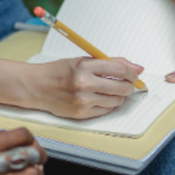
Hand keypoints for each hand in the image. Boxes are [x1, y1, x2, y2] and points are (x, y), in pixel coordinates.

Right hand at [28, 57, 142, 119]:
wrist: (36, 86)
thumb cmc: (60, 71)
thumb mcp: (83, 60)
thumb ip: (110, 63)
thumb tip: (137, 68)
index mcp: (84, 66)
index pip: (120, 69)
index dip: (132, 73)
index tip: (134, 74)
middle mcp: (84, 84)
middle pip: (122, 87)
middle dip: (129, 86)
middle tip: (127, 84)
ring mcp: (83, 101)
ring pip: (116, 101)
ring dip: (118, 96)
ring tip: (110, 90)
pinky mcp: (81, 113)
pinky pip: (106, 110)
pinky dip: (108, 104)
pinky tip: (100, 98)